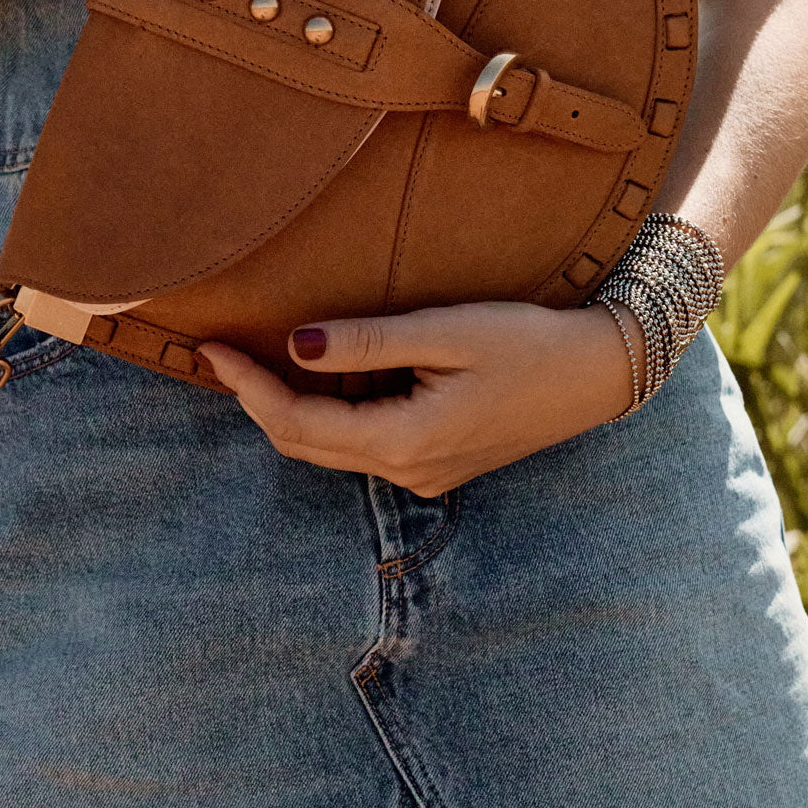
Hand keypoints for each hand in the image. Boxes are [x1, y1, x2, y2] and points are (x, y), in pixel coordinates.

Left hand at [197, 300, 642, 495]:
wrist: (598, 374)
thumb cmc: (527, 343)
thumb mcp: (445, 332)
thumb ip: (367, 343)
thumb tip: (296, 346)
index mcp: (403, 442)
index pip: (296, 424)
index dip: (246, 386)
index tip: (209, 347)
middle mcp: (406, 473)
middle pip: (303, 445)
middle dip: (256, 401)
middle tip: (220, 352)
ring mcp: (422, 475)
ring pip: (329, 449)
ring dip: (288, 410)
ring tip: (255, 359)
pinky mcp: (436, 464)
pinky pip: (361, 446)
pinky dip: (327, 416)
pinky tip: (319, 377)